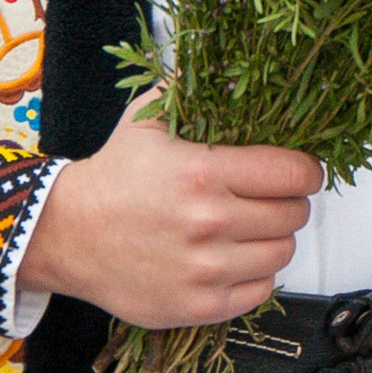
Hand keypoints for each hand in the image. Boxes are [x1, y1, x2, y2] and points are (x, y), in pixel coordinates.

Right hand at [24, 103, 318, 324]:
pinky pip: (261, 290)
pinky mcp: (199, 306)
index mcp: (202, 173)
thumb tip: (236, 66)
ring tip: (246, 227)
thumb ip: (194, 89)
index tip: (298, 171)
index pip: (295, 174)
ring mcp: (205, 270)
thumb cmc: (114, 175)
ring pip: (282, 253)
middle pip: (294, 215)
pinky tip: (230, 257)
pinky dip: (253, 274)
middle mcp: (208, 224)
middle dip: (287, 202)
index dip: (304, 170)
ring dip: (271, 238)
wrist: (67, 234)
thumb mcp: (147, 118)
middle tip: (266, 197)